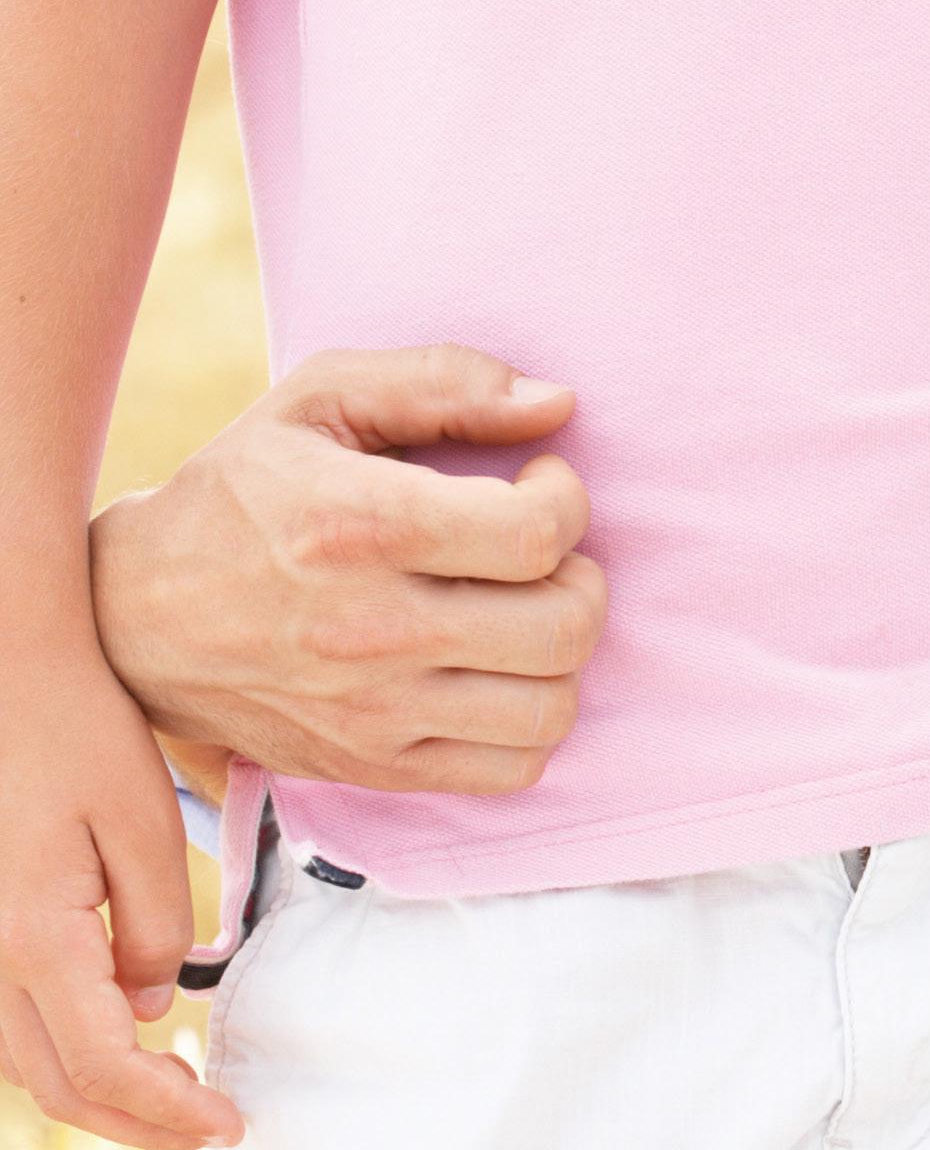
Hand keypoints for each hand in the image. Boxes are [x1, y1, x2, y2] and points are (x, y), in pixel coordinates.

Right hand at [0, 659, 235, 1149]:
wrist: (7, 675)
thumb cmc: (80, 736)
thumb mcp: (145, 827)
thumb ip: (157, 930)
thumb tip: (149, 1011)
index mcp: (32, 940)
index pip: (104, 1068)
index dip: (169, 1111)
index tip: (231, 1122)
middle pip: (58, 1088)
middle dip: (139, 1123)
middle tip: (213, 1124)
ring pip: (27, 1066)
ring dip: (101, 1096)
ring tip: (177, 1093)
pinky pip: (13, 1025)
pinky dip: (67, 1055)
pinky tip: (124, 1040)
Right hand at [89, 346, 603, 794]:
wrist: (129, 619)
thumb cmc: (235, 494)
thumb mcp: (317, 401)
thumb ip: (441, 381)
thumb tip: (557, 403)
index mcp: (361, 527)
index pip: (536, 535)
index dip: (567, 499)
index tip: (538, 483)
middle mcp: (372, 631)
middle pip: (563, 625)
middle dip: (580, 574)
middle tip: (537, 550)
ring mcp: (374, 713)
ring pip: (551, 708)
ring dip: (561, 652)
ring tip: (520, 611)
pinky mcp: (372, 767)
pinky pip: (511, 768)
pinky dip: (530, 720)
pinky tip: (495, 670)